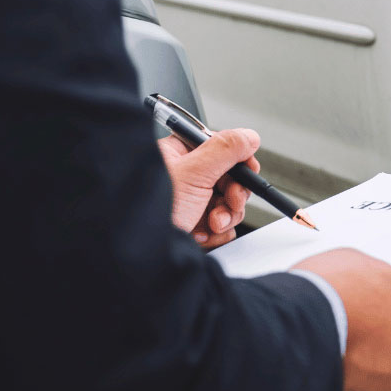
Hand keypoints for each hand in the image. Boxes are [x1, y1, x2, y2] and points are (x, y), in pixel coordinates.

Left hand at [157, 128, 259, 247]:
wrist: (141, 254)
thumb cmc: (149, 211)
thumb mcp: (193, 173)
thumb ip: (224, 150)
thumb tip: (248, 136)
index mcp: (178, 155)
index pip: (220, 148)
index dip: (238, 161)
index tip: (248, 171)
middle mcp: (185, 178)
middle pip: (229, 178)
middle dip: (233, 195)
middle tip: (230, 201)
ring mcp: (190, 203)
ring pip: (229, 204)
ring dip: (226, 216)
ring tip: (211, 223)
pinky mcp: (195, 226)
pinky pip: (222, 226)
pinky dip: (218, 233)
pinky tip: (202, 234)